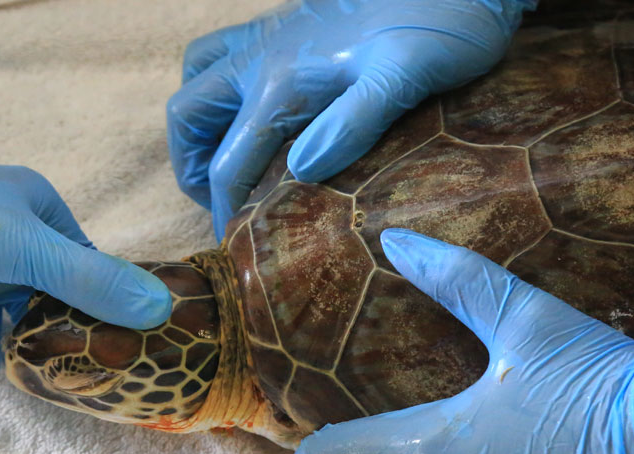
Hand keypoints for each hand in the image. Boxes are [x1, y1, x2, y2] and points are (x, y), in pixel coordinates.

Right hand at [167, 0, 535, 239]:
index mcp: (285, 81)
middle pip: (188, 114)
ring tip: (229, 159)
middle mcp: (264, 56)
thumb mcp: (408, 76)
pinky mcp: (288, 25)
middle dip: (193, 166)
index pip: (229, 163)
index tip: (234, 247)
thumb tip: (300, 171)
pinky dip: (224, 90)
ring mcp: (272, 35)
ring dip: (200, 121)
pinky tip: (262, 114)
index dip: (225, 213)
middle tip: (225, 204)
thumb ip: (354, 122)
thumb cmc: (445, 25)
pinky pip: (226, 55)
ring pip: (199, 75)